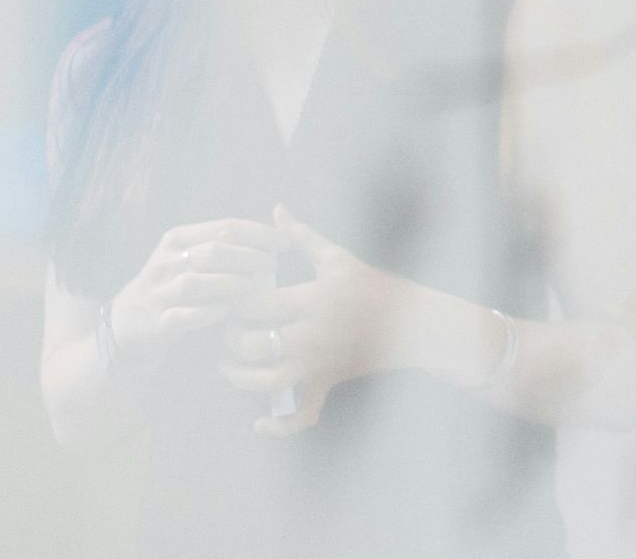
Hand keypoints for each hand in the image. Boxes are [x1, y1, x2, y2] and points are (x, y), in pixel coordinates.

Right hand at [109, 218, 287, 369]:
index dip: (259, 233)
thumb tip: (277, 231)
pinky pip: (182, 316)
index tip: (286, 242)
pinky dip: (206, 313)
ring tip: (254, 286)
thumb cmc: (174, 287)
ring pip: (195, 283)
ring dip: (229, 283)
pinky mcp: (156, 322)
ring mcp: (158, 292)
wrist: (128, 324)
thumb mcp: (191, 257)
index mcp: (178, 239)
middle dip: (248, 256)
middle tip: (273, 265)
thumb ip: (225, 244)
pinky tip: (226, 311)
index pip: (224, 227)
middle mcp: (166, 261)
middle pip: (212, 251)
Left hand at [219, 205, 416, 435]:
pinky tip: (258, 423)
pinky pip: (302, 414)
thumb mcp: (337, 257)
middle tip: (223, 327)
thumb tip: (276, 211)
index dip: (231, 301)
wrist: (413, 323)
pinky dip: (279, 425)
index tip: (224, 294)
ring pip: (266, 381)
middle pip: (251, 344)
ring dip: (239, 377)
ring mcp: (318, 363)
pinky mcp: (327, 382)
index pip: (255, 303)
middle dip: (228, 338)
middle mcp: (311, 335)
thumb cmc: (373, 285)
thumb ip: (302, 236)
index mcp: (312, 299)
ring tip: (228, 364)